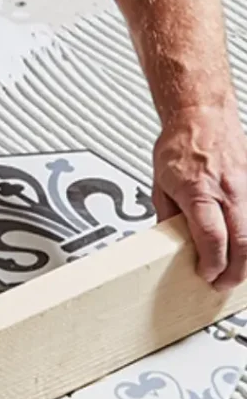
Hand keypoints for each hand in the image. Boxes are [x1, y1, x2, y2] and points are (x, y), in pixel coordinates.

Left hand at [153, 101, 246, 289]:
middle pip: (243, 244)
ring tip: (234, 271)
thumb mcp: (160, 183)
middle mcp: (228, 192)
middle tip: (223, 283)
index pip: (212, 239)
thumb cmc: (180, 143)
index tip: (206, 274)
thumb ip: (167, 215)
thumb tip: (167, 239)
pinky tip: (243, 248)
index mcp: (200, 192)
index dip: (211, 264)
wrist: (202, 115)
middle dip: (235, 271)